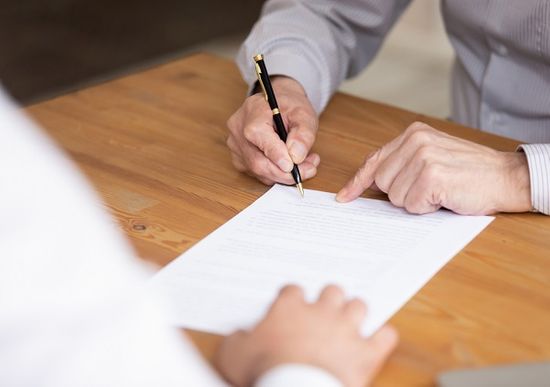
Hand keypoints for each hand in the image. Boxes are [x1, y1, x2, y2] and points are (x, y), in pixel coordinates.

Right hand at [214, 285, 397, 386]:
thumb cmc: (263, 371)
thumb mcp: (233, 353)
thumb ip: (237, 339)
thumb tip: (238, 336)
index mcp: (290, 308)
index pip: (293, 290)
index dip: (292, 297)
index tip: (290, 306)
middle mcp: (321, 312)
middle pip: (332, 290)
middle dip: (330, 298)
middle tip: (324, 311)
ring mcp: (346, 329)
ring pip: (359, 305)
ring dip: (356, 312)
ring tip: (350, 322)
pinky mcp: (365, 352)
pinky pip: (385, 335)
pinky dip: (383, 337)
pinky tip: (376, 342)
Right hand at [226, 76, 319, 184]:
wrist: (276, 104)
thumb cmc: (288, 106)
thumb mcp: (303, 113)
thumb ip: (303, 134)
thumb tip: (296, 156)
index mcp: (252, 112)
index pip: (259, 137)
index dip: (277, 155)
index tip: (294, 166)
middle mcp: (238, 130)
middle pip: (257, 161)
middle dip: (286, 172)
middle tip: (309, 170)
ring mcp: (236, 146)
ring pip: (258, 171)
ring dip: (284, 174)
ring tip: (305, 165)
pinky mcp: (239, 158)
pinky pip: (257, 173)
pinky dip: (276, 174)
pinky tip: (289, 165)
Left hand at [336, 122, 530, 214]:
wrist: (506, 177)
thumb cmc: (468, 171)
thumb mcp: (432, 157)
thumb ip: (403, 163)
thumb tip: (370, 184)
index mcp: (413, 133)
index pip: (375, 160)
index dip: (358, 181)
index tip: (345, 197)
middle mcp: (416, 141)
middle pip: (382, 182)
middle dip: (402, 193)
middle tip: (430, 187)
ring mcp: (423, 157)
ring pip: (396, 196)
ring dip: (416, 201)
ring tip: (440, 190)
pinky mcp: (432, 176)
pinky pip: (412, 205)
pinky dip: (427, 208)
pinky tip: (445, 197)